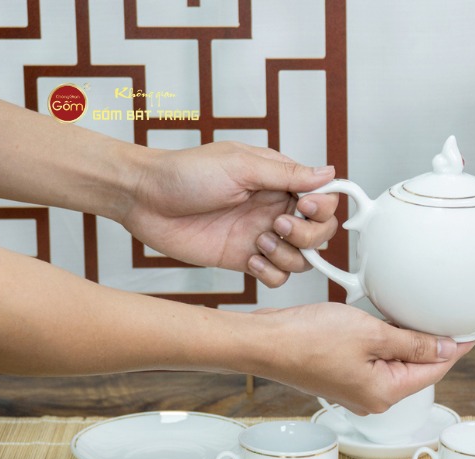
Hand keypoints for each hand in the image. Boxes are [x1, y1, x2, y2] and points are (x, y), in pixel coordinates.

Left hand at [121, 141, 337, 286]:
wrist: (144, 199)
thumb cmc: (186, 173)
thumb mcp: (241, 165)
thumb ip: (288, 174)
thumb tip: (329, 173)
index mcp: (279, 182)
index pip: (324, 198)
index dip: (324, 206)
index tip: (306, 205)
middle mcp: (275, 210)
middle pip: (320, 233)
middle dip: (307, 235)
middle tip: (276, 226)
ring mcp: (261, 236)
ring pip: (302, 259)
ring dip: (287, 255)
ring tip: (258, 243)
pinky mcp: (244, 259)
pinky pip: (277, 277)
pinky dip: (270, 273)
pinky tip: (249, 259)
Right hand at [252, 303, 474, 413]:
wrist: (264, 342)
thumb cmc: (308, 340)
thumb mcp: (372, 334)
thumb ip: (413, 342)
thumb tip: (445, 347)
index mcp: (385, 392)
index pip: (436, 369)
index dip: (457, 346)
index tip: (474, 330)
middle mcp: (373, 396)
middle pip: (418, 367)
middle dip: (433, 341)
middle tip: (448, 314)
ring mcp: (357, 387)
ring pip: (397, 361)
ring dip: (408, 339)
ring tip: (418, 314)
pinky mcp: (344, 375)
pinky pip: (377, 359)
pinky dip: (386, 340)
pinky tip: (387, 321)